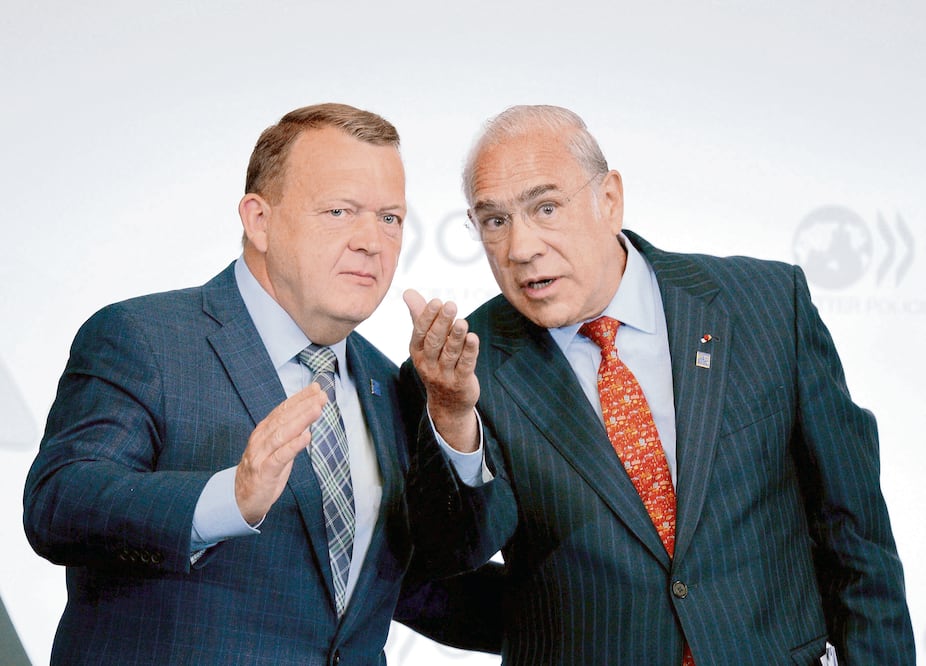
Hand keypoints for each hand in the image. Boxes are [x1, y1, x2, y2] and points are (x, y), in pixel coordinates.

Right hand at [235, 384, 326, 523]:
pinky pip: (280, 456)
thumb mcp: (278, 449)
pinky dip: (294, 445)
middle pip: (284, 418)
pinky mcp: (264, 471)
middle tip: (322, 395)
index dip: (300, 398)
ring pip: (282, 433)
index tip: (316, 388)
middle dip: (304, 405)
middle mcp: (261, 439)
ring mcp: (261, 454)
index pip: (283, 410)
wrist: (241, 498)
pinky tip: (306, 436)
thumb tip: (308, 416)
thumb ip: (290, 433)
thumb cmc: (263, 471)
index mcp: (264, 431)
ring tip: (317, 409)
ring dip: (301, 420)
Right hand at [404, 288, 479, 451]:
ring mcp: (443, 375)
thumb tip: (408, 292)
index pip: (420, 332)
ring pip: (450, 353)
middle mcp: (427, 363)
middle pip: (434, 341)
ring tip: (462, 322)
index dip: (428, 317)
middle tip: (451, 305)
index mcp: (417, 351)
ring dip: (456, 336)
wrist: (447, 403)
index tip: (437, 301)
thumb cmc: (436, 363)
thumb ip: (419, 316)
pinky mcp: (460, 382)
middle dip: (442, 323)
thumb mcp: (425, 343)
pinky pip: (465, 365)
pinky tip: (473, 339)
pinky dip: (469, 352)